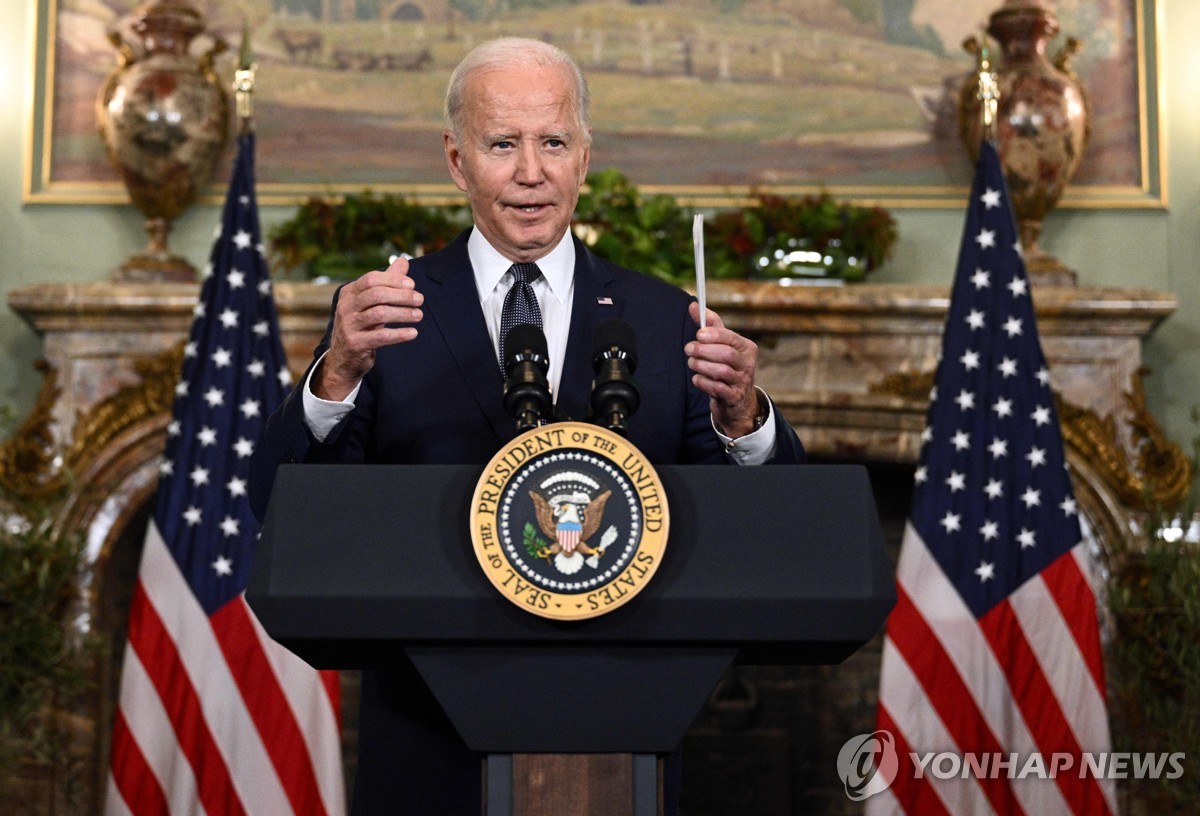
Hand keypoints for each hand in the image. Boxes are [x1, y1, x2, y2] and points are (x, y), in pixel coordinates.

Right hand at [313, 256, 423, 400]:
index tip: (412, 285)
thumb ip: (387, 282)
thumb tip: (403, 261)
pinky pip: (380, 337)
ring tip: (419, 315)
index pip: (371, 279)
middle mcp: (346, 307)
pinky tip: (413, 333)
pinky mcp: (355, 344)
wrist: (343, 358)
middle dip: (401, 296)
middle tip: (420, 300)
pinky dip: (399, 334)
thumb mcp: (370, 303)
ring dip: (403, 313)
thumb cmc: (361, 325)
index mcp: (349, 293)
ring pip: (379, 314)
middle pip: (376, 295)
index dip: (393, 280)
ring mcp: (348, 325)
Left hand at [685, 302, 761, 437]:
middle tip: (689, 349)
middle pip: (726, 354)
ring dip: (701, 366)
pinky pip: (717, 389)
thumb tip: (693, 304)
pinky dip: (703, 382)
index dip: (713, 335)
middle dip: (704, 350)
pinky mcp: (734, 397)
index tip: (698, 334)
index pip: (730, 338)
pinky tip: (696, 378)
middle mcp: (748, 364)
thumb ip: (709, 325)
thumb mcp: (722, 345)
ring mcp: (742, 382)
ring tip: (691, 363)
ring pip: (721, 371)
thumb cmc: (726, 365)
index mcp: (747, 348)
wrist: (736, 399)